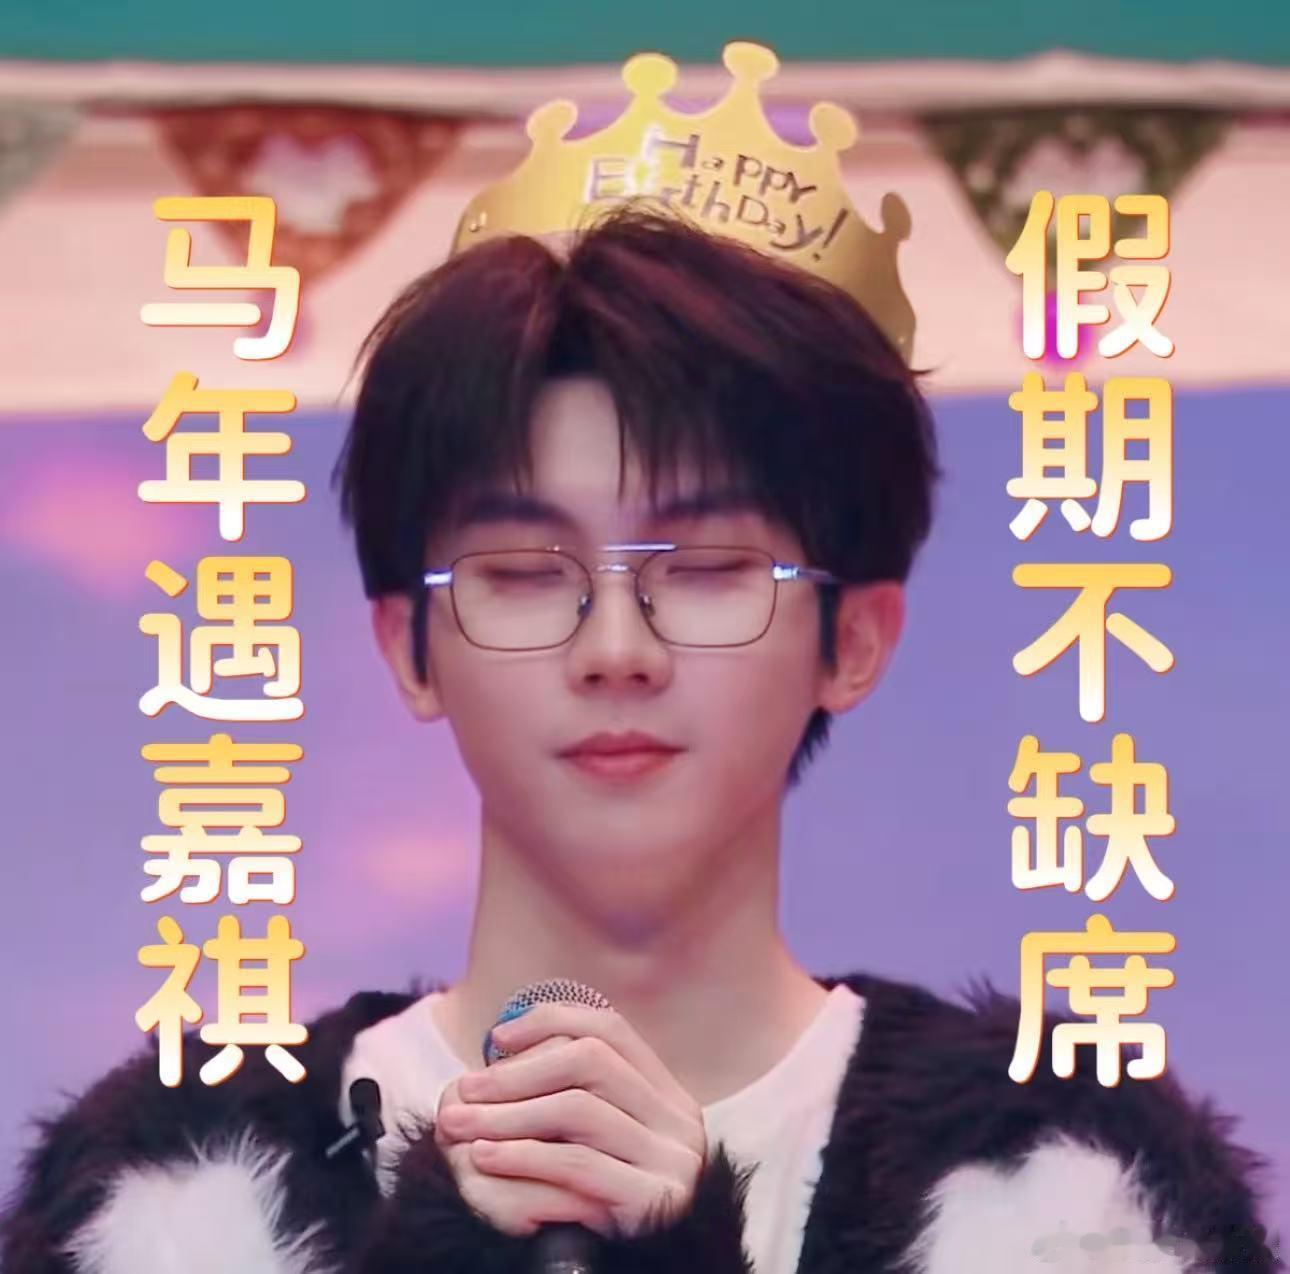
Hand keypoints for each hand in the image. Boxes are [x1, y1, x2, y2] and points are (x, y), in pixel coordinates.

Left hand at [433, 1003, 706, 1239]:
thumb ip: (561, 1092)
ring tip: (459, 1123)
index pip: (610, 1029)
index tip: (496, 1038)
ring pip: (579, 1108)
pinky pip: (577, 1164)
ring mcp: (674, 1159)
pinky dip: (523, 1155)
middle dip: (519, 1071)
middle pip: (591, 1060)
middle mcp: (679, 1119)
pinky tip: (484, 1157)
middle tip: (465, 1088)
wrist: (627, 1273)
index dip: (551, 1021)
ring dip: (509, 1112)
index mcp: (666, 1094)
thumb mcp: (584, 1140)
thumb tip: (500, 1041)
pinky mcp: (655, 1200)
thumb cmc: (592, 1204)